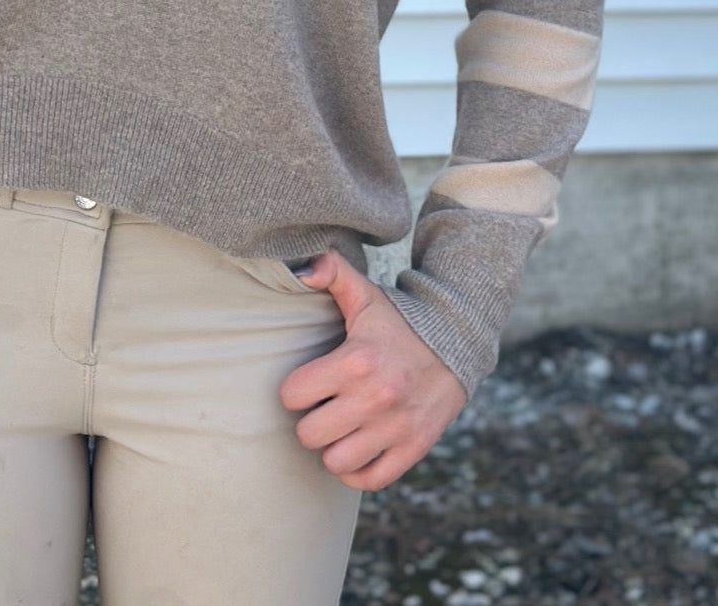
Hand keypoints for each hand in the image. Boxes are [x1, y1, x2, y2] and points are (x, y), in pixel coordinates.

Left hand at [278, 249, 468, 489]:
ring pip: (336, 462)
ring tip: (339, 428)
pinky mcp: (415, 447)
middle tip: (322, 407)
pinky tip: (356, 450)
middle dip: (310, 420)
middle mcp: (375, 398)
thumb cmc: (400, 320)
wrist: (458, 340)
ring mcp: (396, 427)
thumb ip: (331, 273)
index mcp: (356, 361)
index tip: (308, 383)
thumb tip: (302, 270)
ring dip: (332, 448)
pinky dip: (357, 471)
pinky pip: (371, 479)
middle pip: (309, 434)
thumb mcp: (365, 294)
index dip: (295, 390)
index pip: (292, 395)